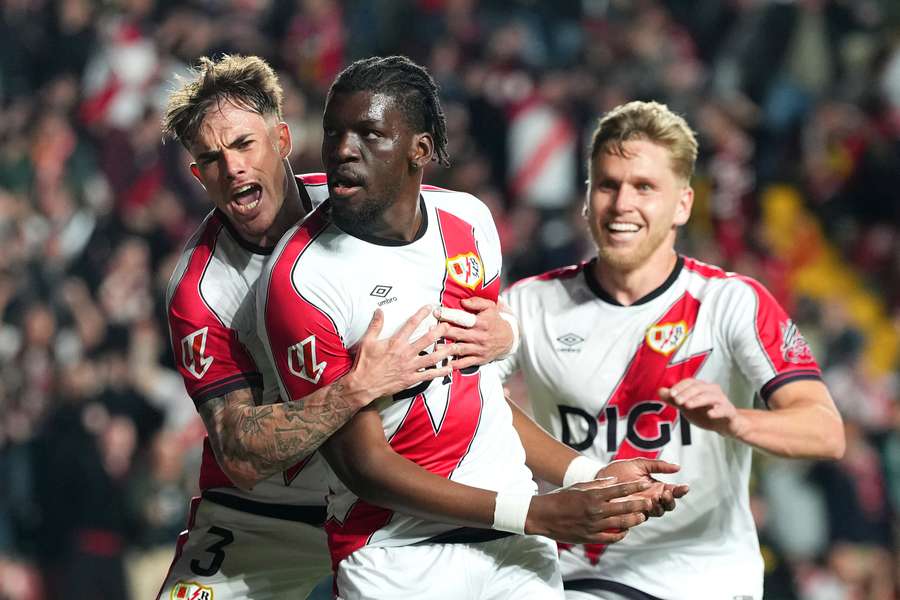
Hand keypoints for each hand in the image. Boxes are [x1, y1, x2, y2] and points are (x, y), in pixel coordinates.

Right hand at [346, 305, 453, 403]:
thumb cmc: (365, 363)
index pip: (411, 324)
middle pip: (427, 340)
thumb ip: (375, 325)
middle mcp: (405, 353)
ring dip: (444, 351)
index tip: (430, 307)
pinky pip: (428, 375)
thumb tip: (379, 311)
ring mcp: (409, 367)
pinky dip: (439, 372)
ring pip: (432, 358)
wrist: (363, 385)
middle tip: (448, 325)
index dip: (421, 314)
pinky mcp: (410, 379)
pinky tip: (448, 369)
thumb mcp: (367, 341)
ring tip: (454, 346)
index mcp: (395, 343)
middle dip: (439, 331)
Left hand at [434, 297, 513, 369]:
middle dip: (442, 331)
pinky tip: (444, 363)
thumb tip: (462, 301)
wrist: (508, 339)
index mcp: (481, 322)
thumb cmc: (494, 320)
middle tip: (428, 329)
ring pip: (459, 349)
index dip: (448, 314)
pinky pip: (465, 363)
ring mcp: (479, 349)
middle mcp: (479, 336)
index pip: (462, 318)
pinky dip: (454, 364)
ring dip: (446, 349)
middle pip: (458, 334)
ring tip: (434, 346)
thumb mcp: (490, 307)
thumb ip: (476, 302)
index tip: (436, 312)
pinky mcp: (479, 359)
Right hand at [526, 478, 652, 543]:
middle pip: (624, 507)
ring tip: (642, 517)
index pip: (618, 490)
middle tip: (651, 502)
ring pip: (621, 524)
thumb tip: (615, 481)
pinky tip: (626, 531)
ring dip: (634, 520)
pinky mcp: (590, 537)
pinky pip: (611, 537)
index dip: (634, 486)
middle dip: (640, 504)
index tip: (645, 483)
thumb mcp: (578, 487)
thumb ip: (598, 484)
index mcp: (592, 496)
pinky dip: (620, 534)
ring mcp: (593, 525)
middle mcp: (595, 511)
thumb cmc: (560, 498)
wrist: (543, 516)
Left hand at [598, 458, 689, 517]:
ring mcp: (641, 507)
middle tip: (666, 493)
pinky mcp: (631, 513)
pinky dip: (646, 512)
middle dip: (670, 500)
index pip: (673, 492)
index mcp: (656, 487)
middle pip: (668, 505)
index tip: (684, 487)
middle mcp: (651, 499)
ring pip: (658, 512)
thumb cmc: (620, 470)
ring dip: (659, 506)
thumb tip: (678, 467)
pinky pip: (642, 517)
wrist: (599, 476)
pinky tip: (645, 505)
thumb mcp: (639, 464)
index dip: (680, 491)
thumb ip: (658, 465)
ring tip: (654, 498)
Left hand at [659, 378, 746, 438]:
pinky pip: (724, 409)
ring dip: (698, 400)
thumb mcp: (687, 407)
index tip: (671, 394)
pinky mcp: (728, 411)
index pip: (690, 382)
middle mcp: (712, 390)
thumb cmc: (704, 413)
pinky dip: (717, 411)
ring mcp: (722, 400)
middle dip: (686, 394)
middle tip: (677, 401)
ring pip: (710, 396)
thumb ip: (674, 400)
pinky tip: (710, 414)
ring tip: (688, 405)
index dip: (680, 386)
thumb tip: (660, 391)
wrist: (724, 425)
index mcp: (702, 387)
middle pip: (699, 388)